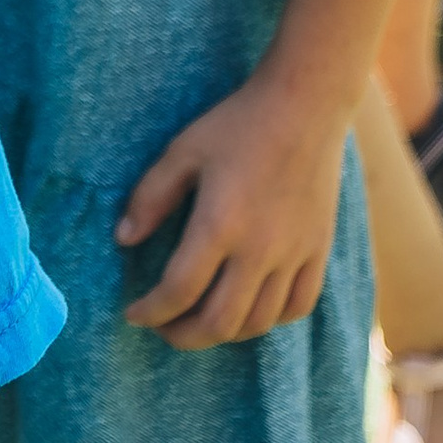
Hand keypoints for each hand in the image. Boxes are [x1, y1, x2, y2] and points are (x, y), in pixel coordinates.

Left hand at [118, 76, 345, 348]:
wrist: (304, 107)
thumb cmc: (237, 125)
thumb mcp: (182, 151)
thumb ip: (150, 197)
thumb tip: (123, 239)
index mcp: (220, 224)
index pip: (179, 291)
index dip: (151, 311)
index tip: (133, 313)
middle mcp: (260, 250)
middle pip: (219, 322)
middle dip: (183, 336)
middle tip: (163, 328)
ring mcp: (294, 254)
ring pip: (258, 322)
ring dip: (223, 333)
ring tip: (200, 321)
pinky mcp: (319, 251)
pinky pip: (298, 307)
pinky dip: (270, 320)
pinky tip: (249, 310)